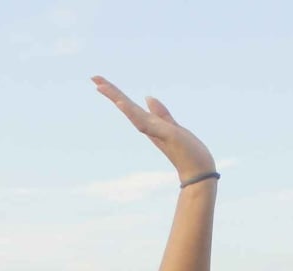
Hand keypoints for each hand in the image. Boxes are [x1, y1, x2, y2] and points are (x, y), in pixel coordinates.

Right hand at [92, 75, 215, 179]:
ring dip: (117, 99)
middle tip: (94, 78)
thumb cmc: (187, 151)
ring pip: (132, 113)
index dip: (116, 93)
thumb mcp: (172, 126)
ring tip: (101, 87)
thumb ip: (160, 113)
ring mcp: (154, 131)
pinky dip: (132, 113)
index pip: (130, 106)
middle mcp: (148, 127)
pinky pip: (145, 122)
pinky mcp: (164, 134)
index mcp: (150, 123)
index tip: (101, 82)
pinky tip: (121, 103)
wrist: (198, 169)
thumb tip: (148, 98)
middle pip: (126, 107)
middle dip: (111, 92)